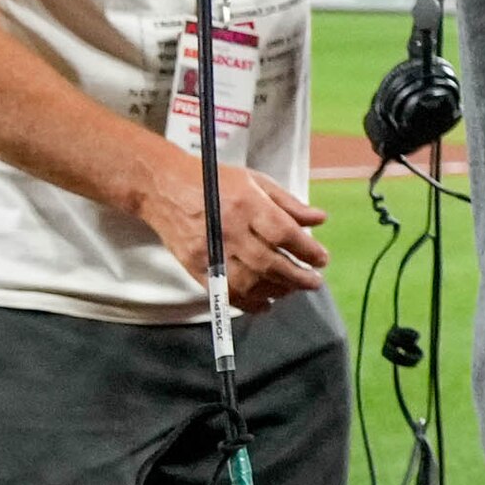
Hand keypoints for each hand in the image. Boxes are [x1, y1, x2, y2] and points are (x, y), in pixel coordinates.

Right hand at [136, 158, 329, 309]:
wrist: (163, 188)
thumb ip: (288, 203)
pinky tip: (265, 303)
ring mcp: (210, 250)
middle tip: (314, 282)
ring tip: (291, 289)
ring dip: (275, 290)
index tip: (321, 260)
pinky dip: (248, 303)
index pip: (284, 233)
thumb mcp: (255, 181)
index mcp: (247, 204)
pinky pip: (224, 291)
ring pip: (248, 282)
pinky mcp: (195, 266)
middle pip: (269, 263)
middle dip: (298, 277)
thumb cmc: (213, 181)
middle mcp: (229, 230)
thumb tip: (319, 220)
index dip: (307, 250)